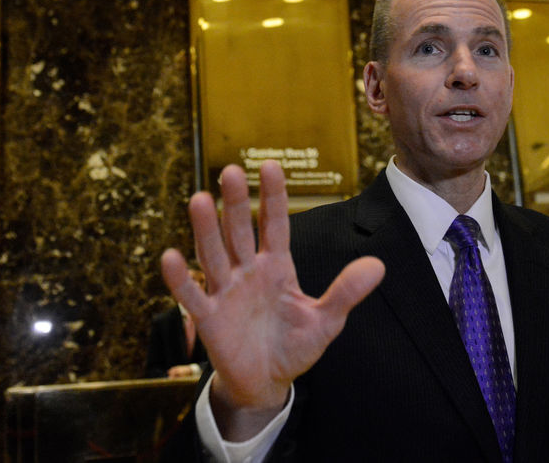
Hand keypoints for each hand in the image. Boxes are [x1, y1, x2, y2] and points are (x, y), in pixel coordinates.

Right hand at [161, 160, 383, 437]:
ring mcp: (226, 291)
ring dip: (206, 229)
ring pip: (214, 255)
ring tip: (200, 200)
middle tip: (231, 171)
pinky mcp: (208, 317)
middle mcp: (248, 271)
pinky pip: (192, 295)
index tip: (270, 166)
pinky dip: (180, 278)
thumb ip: (345, 292)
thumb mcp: (325, 321)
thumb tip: (378, 265)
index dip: (273, 197)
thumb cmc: (294, 346)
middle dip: (237, 203)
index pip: (275, 224)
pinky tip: (170, 257)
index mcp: (277, 266)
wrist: (267, 382)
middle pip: (240, 231)